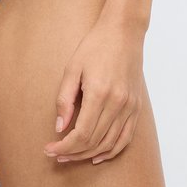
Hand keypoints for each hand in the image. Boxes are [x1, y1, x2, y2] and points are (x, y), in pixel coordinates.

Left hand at [43, 19, 144, 165]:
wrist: (123, 32)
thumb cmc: (95, 46)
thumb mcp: (72, 68)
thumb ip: (64, 99)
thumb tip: (60, 128)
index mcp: (99, 92)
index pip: (81, 134)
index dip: (64, 146)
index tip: (50, 149)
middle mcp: (117, 103)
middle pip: (94, 142)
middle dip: (73, 152)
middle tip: (57, 153)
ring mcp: (129, 107)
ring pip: (110, 144)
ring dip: (89, 154)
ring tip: (72, 155)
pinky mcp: (136, 107)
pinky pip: (125, 138)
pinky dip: (111, 151)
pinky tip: (97, 155)